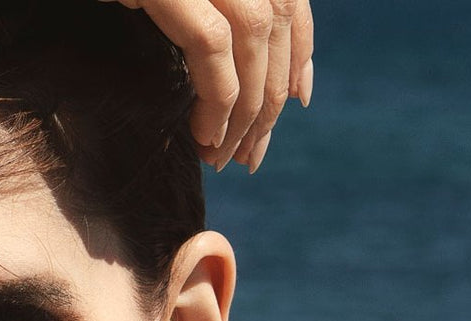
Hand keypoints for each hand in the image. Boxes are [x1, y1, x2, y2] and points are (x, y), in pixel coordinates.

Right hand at [99, 0, 313, 171]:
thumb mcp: (170, 1)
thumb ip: (210, 18)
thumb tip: (251, 75)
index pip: (288, 0)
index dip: (300, 52)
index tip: (298, 100)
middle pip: (275, 28)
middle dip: (270, 100)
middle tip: (250, 153)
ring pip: (252, 43)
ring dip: (245, 111)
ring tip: (224, 155)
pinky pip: (210, 48)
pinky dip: (215, 99)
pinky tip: (205, 134)